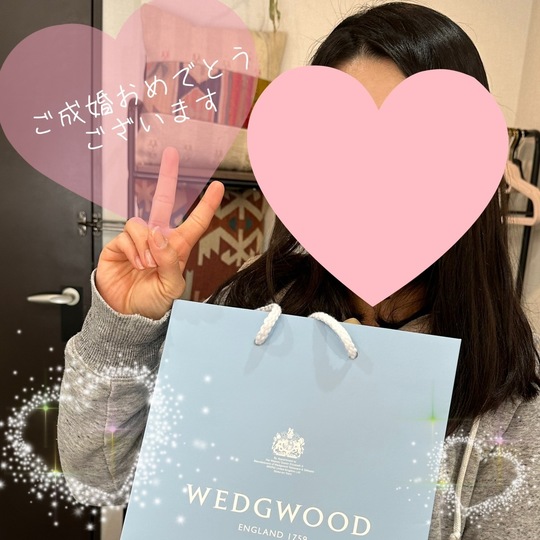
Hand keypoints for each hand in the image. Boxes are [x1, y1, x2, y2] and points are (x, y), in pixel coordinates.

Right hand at [96, 147, 224, 318]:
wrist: (127, 315)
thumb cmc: (153, 303)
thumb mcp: (171, 286)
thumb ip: (168, 260)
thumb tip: (158, 233)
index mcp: (177, 248)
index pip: (194, 222)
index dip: (206, 204)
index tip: (217, 186)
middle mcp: (158, 240)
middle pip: (163, 202)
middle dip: (167, 176)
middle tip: (171, 154)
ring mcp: (138, 241)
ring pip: (142, 223)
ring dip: (146, 246)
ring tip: (145, 265)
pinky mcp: (119, 244)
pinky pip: (127, 234)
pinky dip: (133, 250)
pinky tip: (134, 263)